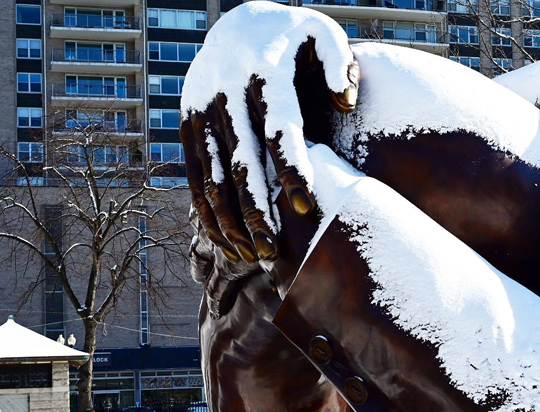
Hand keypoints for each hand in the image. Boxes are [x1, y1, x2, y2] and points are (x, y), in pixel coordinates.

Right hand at [180, 5, 358, 270]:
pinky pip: (196, 176)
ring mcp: (201, 110)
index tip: (307, 206)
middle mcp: (226, 93)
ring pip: (213, 175)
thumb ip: (341, 64)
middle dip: (256, 210)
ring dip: (230, 220)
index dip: (292, 168)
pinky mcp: (188, 125)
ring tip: (253, 257)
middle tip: (274, 251)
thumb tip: (346, 101)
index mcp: (263, 72)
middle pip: (241, 162)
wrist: (239, 23)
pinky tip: (226, 244)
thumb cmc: (295, 39)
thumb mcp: (323, 34)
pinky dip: (208, 213)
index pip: (279, 128)